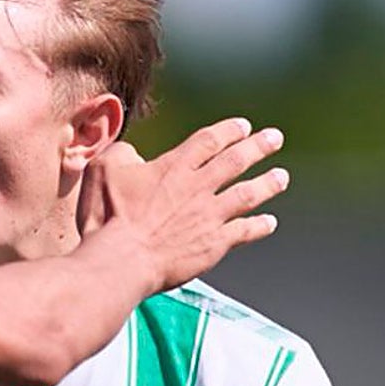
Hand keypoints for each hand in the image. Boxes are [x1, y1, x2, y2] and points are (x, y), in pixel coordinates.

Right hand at [77, 118, 288, 291]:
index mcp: (173, 167)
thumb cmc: (106, 216)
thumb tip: (132, 154)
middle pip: (236, 161)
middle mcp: (197, 187)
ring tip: (282, 177)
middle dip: (258, 147)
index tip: (243, 126)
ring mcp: (209, 216)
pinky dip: (260, 225)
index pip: (208, 141)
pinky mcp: (213, 244)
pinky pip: (244, 231)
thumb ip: (121, 154)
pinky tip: (270, 222)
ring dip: (268, 183)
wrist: (122, 260)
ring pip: (248, 194)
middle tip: (274, 138)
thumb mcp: (102, 170)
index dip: (228, 131)